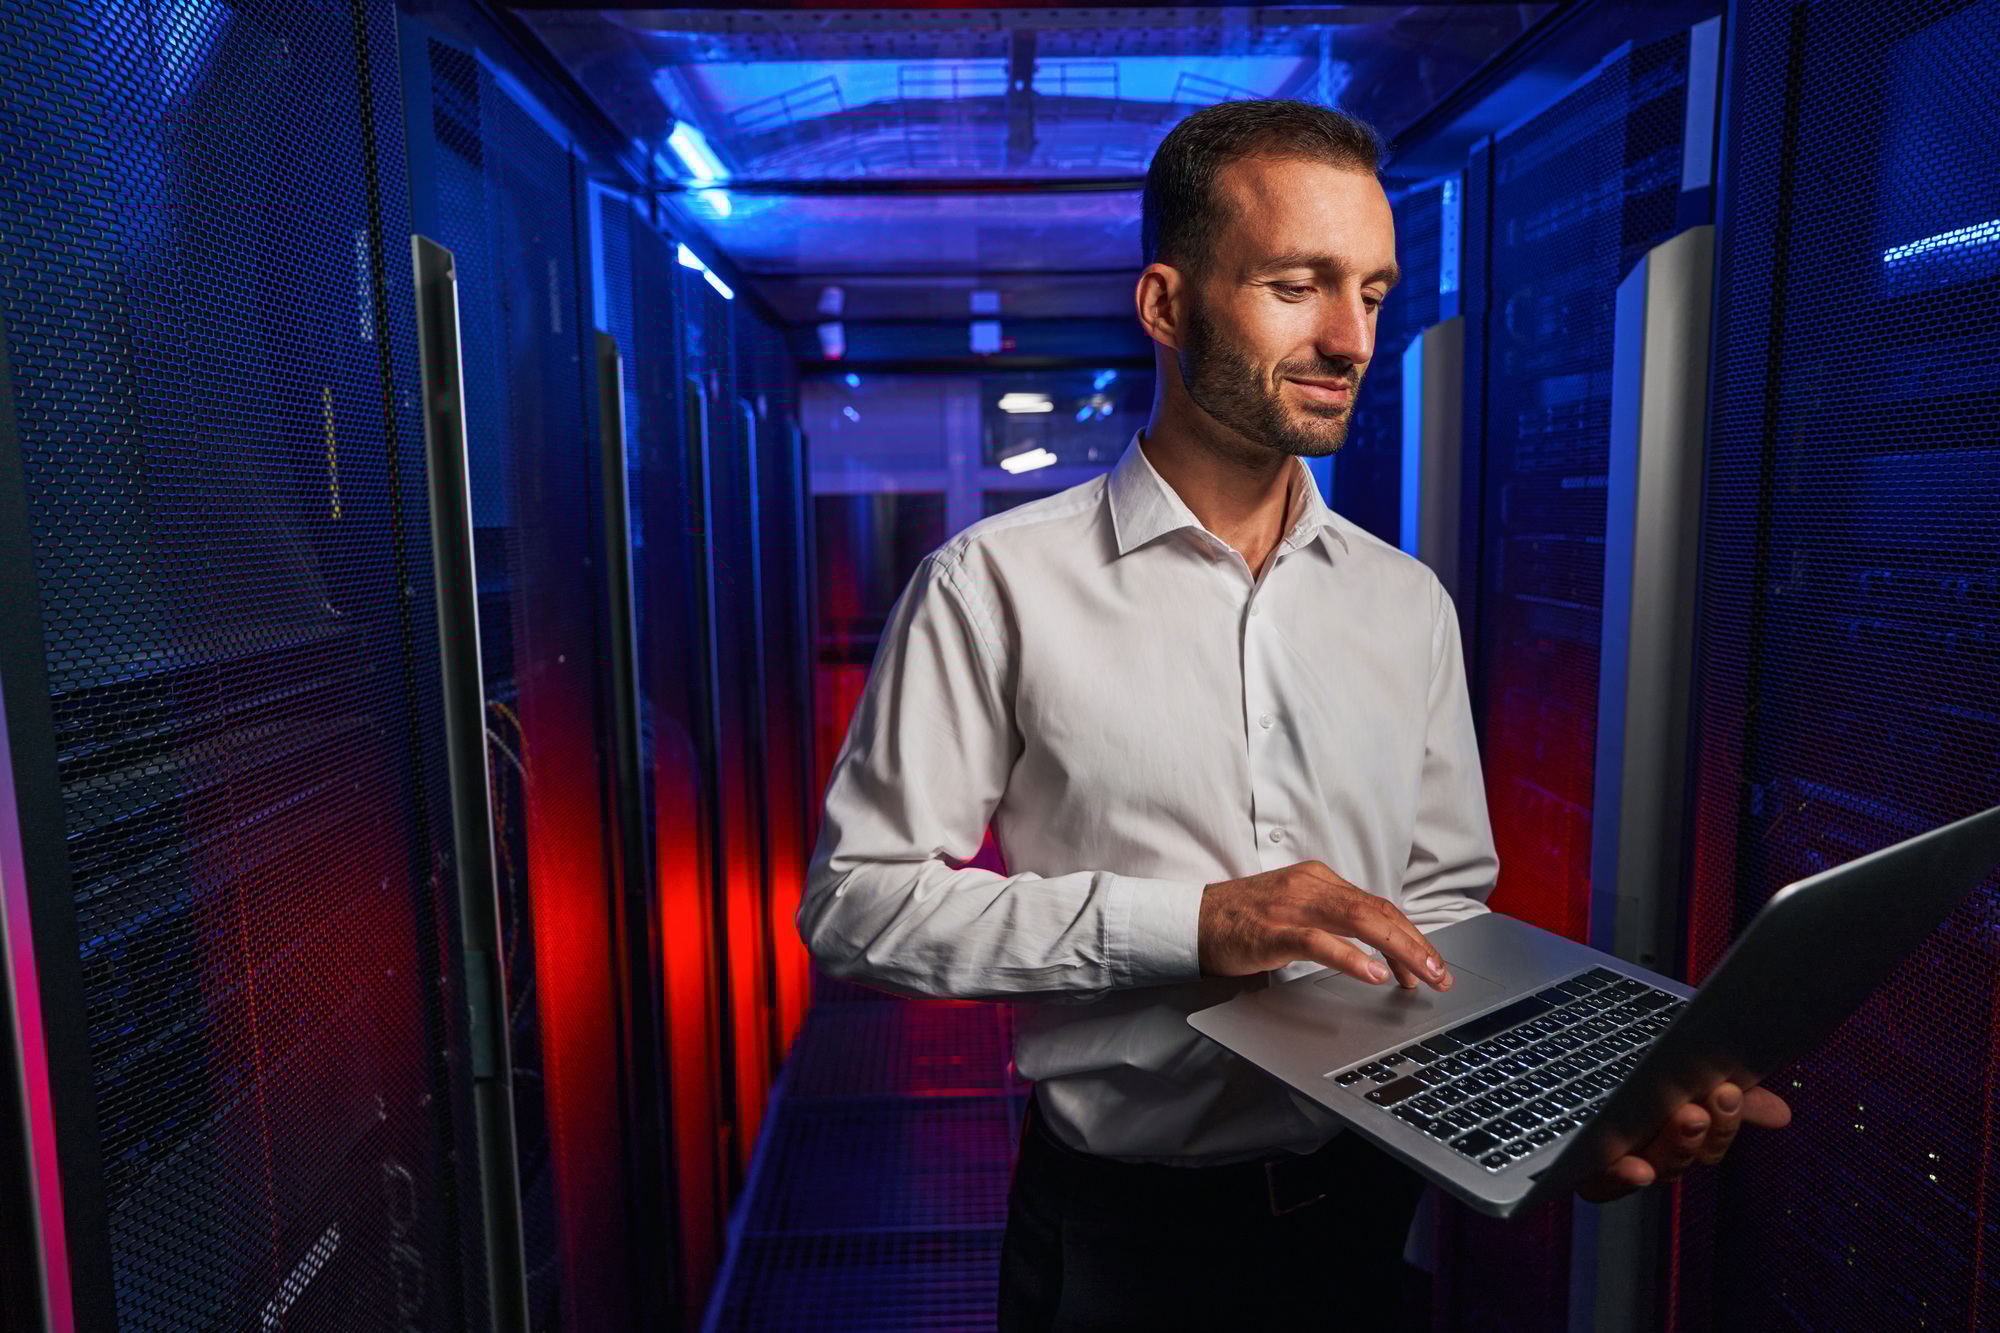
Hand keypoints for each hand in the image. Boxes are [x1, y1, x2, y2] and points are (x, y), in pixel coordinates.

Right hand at [1199, 860, 1452, 989]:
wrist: (1192, 919)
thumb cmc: (1242, 920)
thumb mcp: (1294, 909)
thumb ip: (1331, 919)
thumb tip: (1376, 948)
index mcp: (1319, 879)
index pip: (1378, 906)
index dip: (1410, 935)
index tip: (1430, 964)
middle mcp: (1311, 886)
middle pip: (1378, 912)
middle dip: (1416, 944)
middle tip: (1441, 975)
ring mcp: (1292, 907)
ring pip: (1359, 922)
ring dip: (1398, 950)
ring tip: (1421, 975)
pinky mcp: (1273, 931)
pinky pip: (1320, 942)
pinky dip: (1351, 957)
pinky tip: (1372, 973)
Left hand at [1576, 1080, 1792, 1202]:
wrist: (1556, 1060)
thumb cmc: (1620, 1076)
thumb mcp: (1672, 1075)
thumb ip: (1723, 1096)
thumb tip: (1781, 1114)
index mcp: (1670, 1137)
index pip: (1708, 1143)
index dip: (1722, 1126)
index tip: (1732, 1092)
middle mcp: (1645, 1155)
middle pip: (1687, 1157)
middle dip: (1707, 1129)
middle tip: (1717, 1097)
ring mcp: (1613, 1164)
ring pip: (1656, 1169)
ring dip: (1677, 1145)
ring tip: (1687, 1115)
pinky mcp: (1579, 1168)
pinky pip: (1603, 1183)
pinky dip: (1623, 1177)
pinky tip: (1636, 1166)